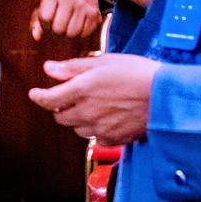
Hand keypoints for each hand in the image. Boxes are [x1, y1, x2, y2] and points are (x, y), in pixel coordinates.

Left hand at [28, 54, 159, 144]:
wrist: (166, 97)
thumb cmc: (137, 74)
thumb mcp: (104, 62)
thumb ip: (73, 68)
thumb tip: (49, 69)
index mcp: (82, 90)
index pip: (49, 99)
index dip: (38, 96)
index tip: (34, 93)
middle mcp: (87, 112)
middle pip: (60, 116)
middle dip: (59, 107)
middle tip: (69, 96)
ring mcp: (99, 128)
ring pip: (76, 128)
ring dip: (76, 118)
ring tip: (91, 105)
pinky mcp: (113, 139)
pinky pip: (94, 137)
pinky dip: (94, 128)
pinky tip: (105, 116)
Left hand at [29, 0, 102, 41]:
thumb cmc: (58, 7)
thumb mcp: (44, 10)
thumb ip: (36, 23)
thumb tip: (36, 36)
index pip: (45, 18)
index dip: (45, 24)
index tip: (49, 19)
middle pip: (58, 28)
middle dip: (57, 31)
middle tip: (59, 24)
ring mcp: (83, 4)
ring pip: (72, 33)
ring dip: (69, 33)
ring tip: (69, 24)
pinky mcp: (94, 14)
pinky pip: (83, 34)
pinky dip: (80, 34)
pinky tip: (79, 24)